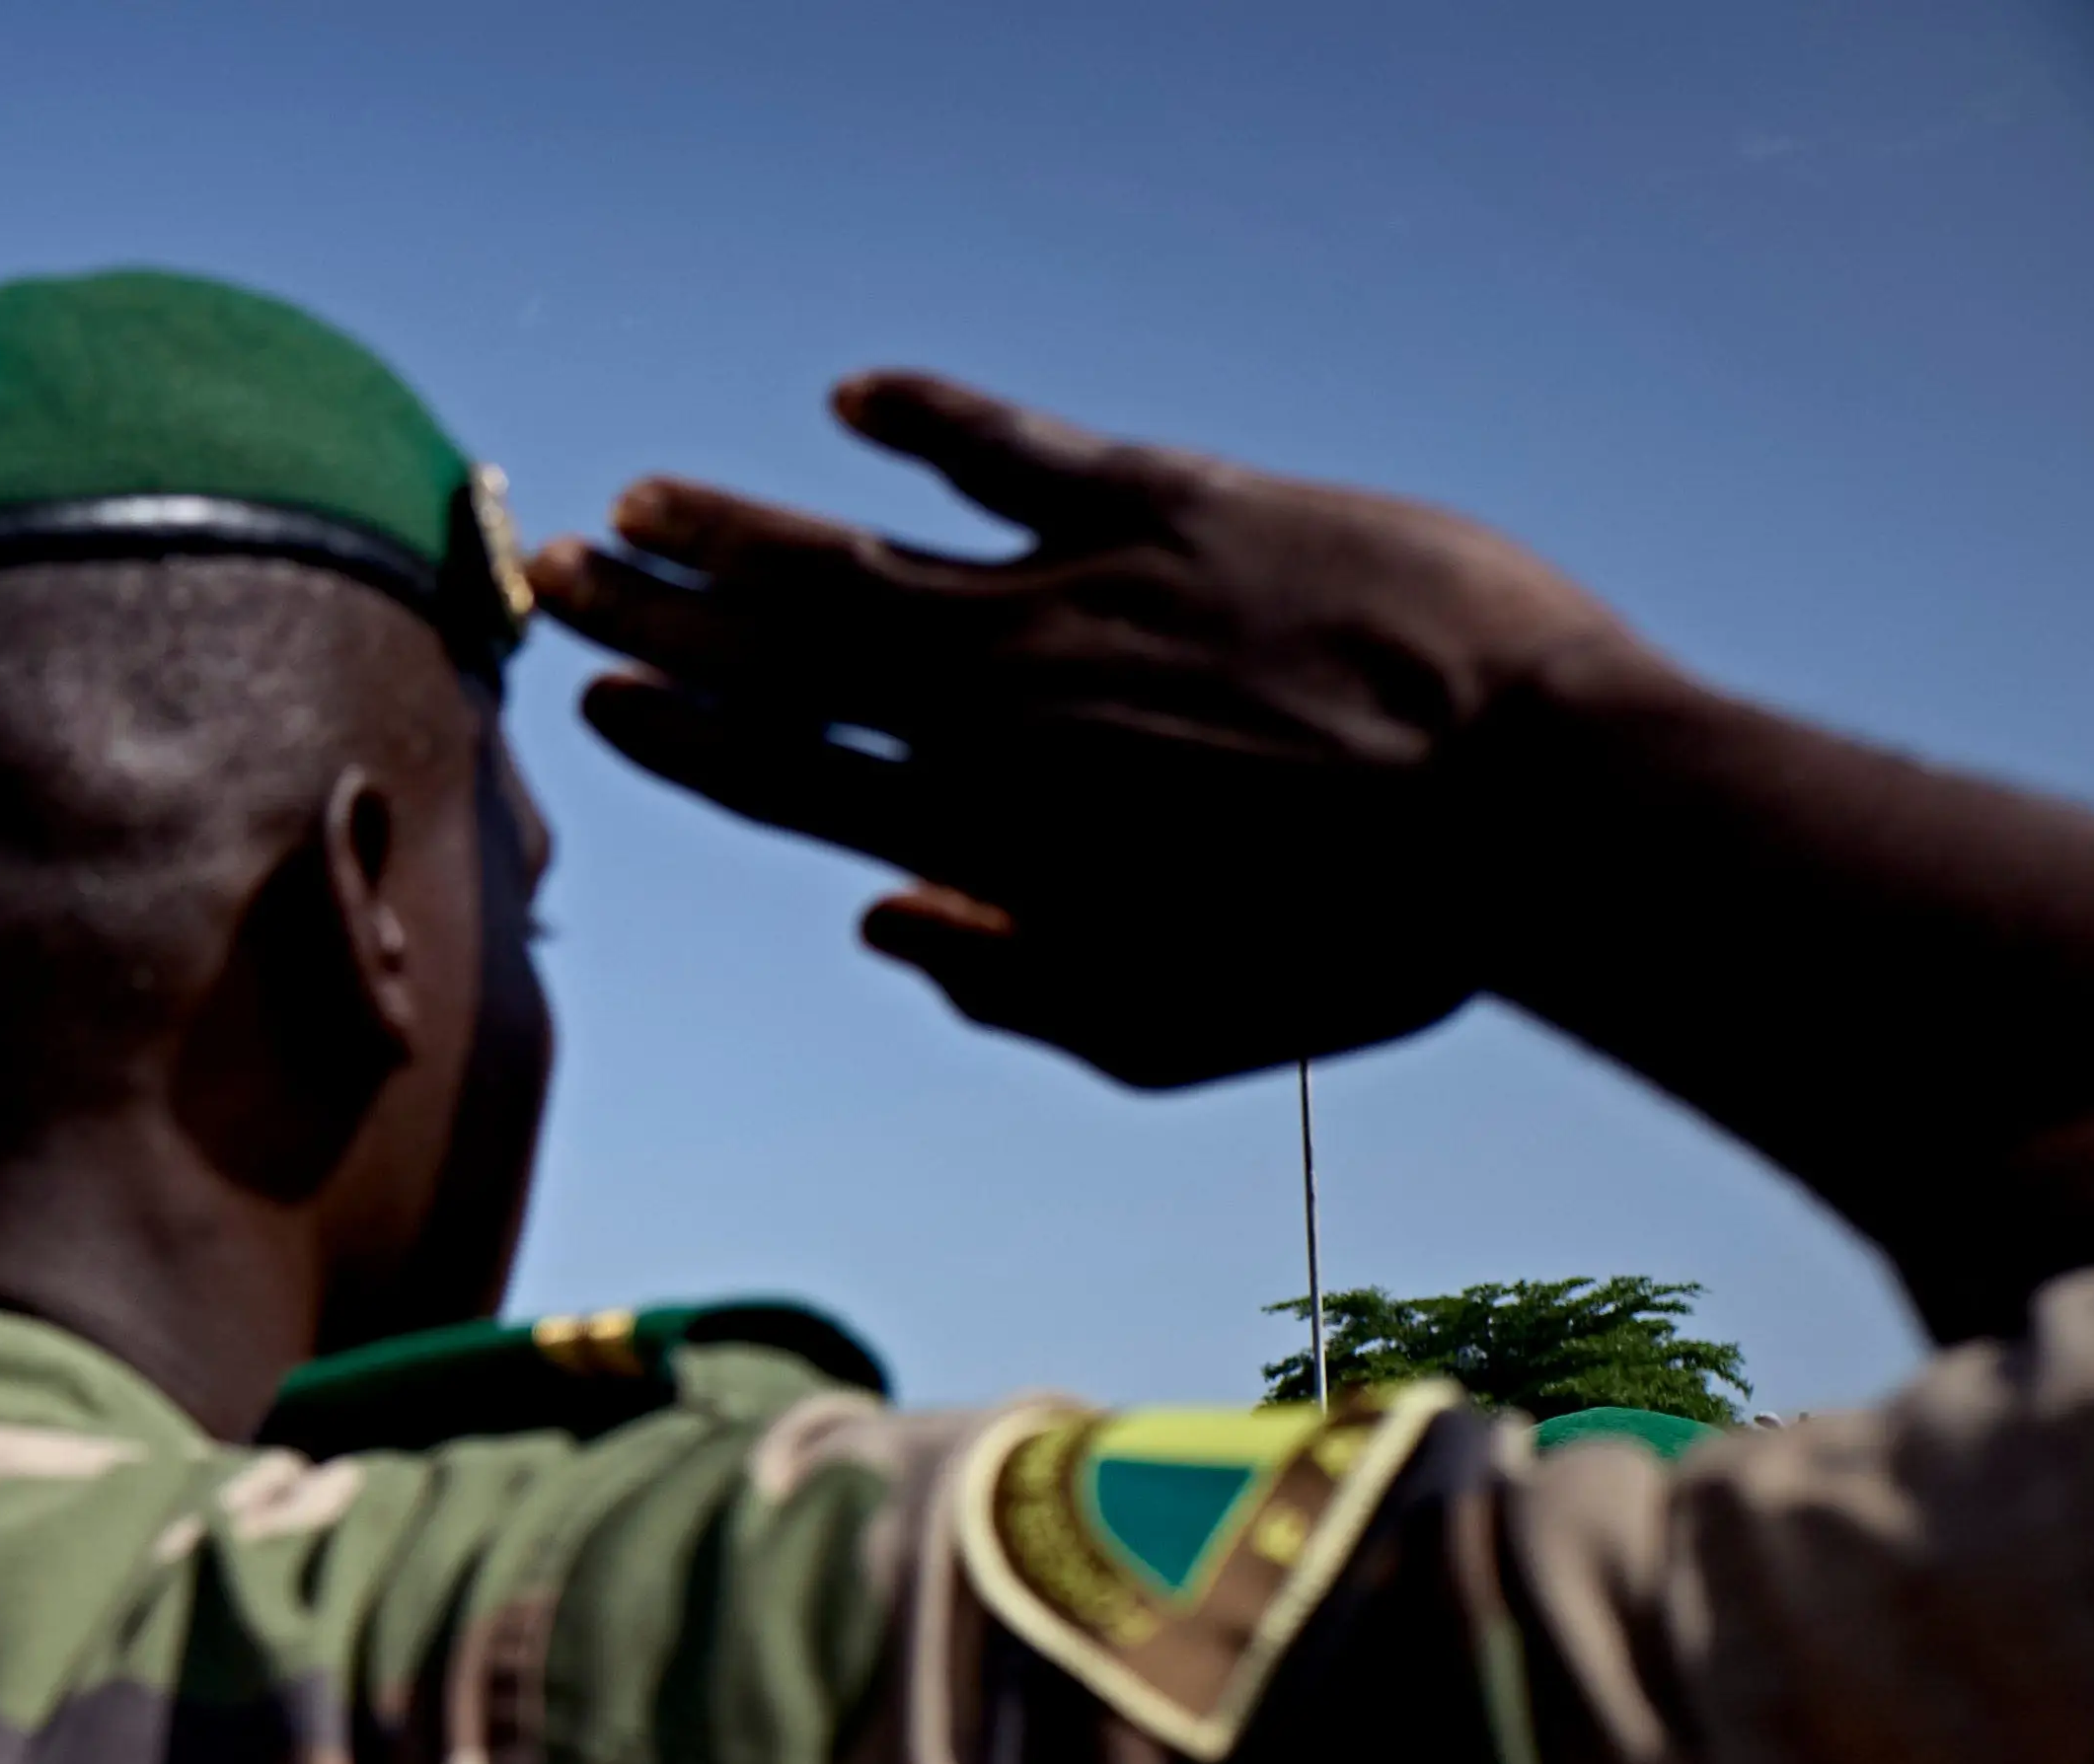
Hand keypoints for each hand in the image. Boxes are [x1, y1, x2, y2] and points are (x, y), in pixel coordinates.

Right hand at [532, 372, 1653, 1086]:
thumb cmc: (1368, 948)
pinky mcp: (1171, 509)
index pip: (787, 777)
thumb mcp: (1173, 1031)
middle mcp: (995, 715)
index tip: (606, 693)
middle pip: (781, 655)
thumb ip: (1014, 992)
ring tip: (649, 500)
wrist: (1530, 808)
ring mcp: (1071, 600)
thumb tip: (881, 920)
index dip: (683, 735)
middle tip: (563, 569)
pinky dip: (926, 422)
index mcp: (988, 842)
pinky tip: (854, 402)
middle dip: (659, 613)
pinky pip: (1012, 450)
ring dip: (739, 525)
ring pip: (857, 554)